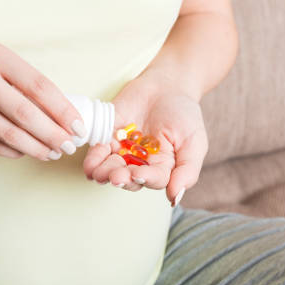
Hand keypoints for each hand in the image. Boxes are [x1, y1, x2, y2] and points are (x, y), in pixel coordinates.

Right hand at [0, 42, 84, 160]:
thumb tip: (61, 113)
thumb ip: (23, 82)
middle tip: (68, 146)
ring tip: (52, 152)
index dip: (62, 110)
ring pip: (9, 134)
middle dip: (53, 134)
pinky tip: (26, 152)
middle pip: (26, 114)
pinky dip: (13, 151)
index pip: (39, 86)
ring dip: (36, 148)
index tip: (77, 126)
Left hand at [83, 69, 207, 204]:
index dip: (145, 178)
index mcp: (162, 169)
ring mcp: (122, 152)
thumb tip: (175, 199)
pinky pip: (98, 152)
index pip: (152, 179)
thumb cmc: (184, 115)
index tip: (139, 174)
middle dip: (121, 178)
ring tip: (101, 172)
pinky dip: (93, 159)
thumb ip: (187, 170)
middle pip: (128, 179)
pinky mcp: (107, 138)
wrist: (167, 85)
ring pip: (110, 169)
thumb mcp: (194, 141)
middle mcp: (139, 164)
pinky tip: (90, 165)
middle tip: (117, 176)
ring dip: (104, 173)